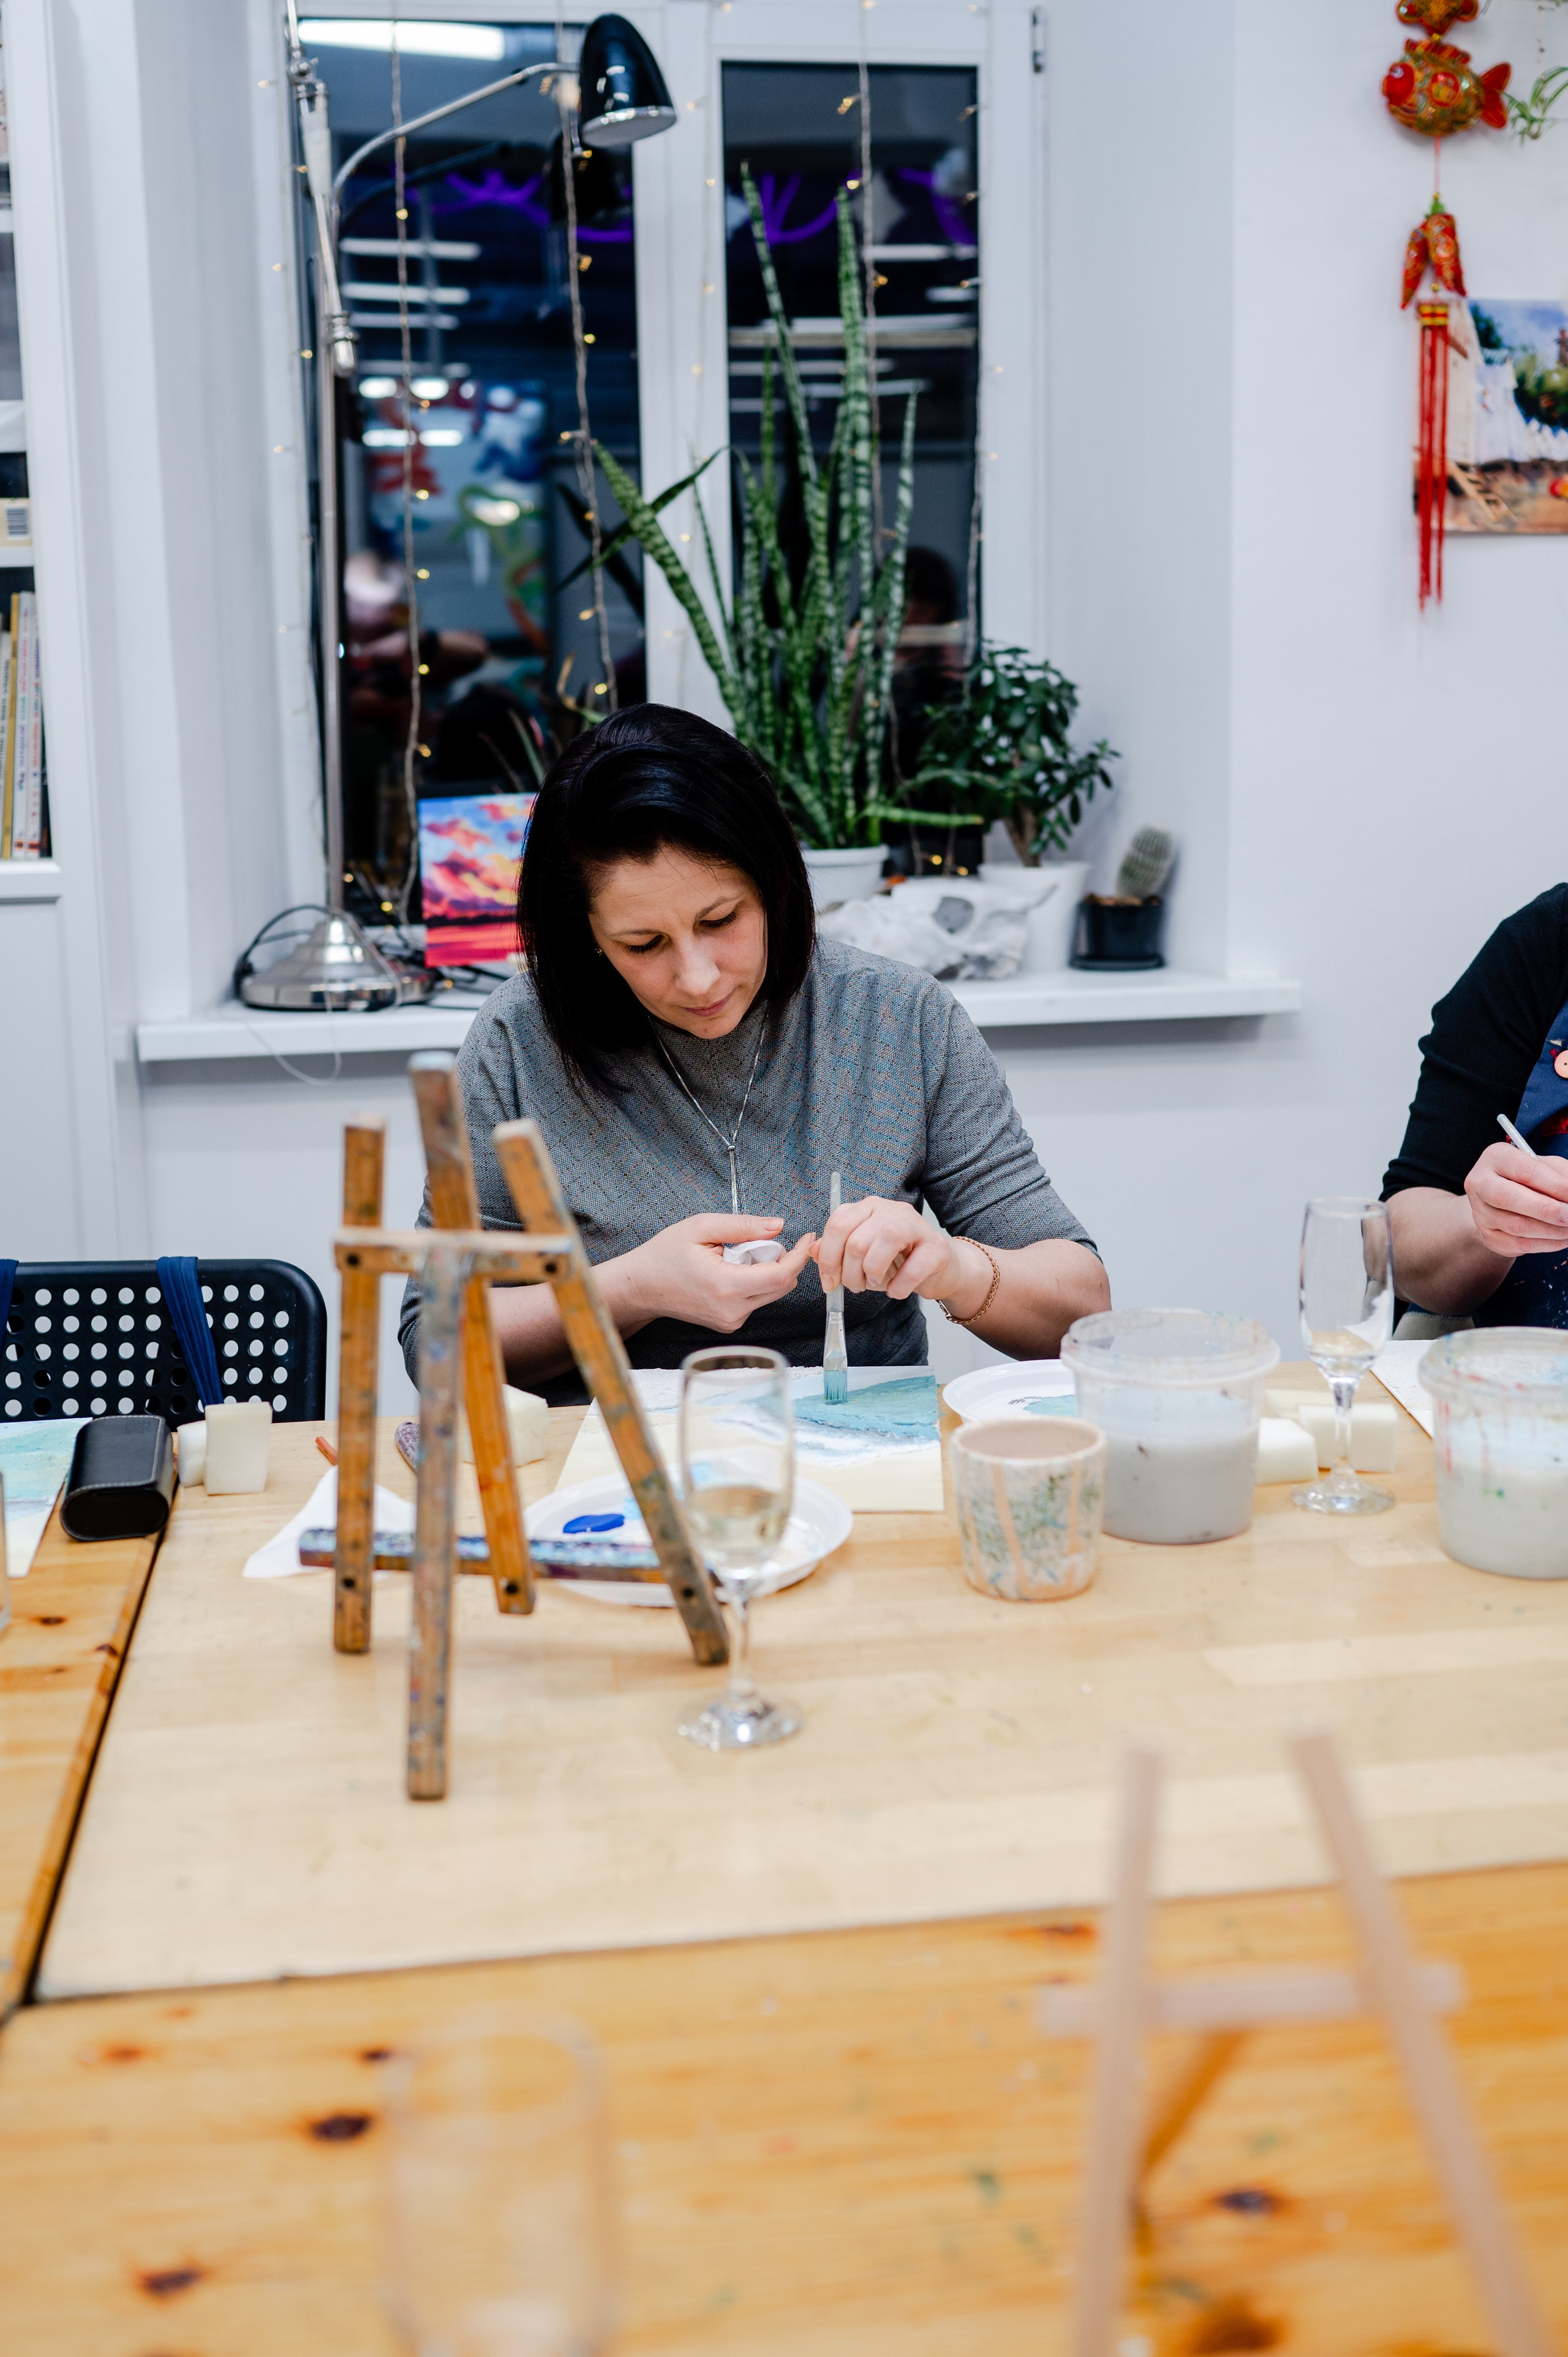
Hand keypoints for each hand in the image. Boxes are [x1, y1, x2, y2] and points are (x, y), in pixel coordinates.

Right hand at [622, 1214, 816, 1333]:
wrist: (642, 1286)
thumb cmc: (666, 1254)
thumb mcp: (702, 1227)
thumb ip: (743, 1226)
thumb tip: (779, 1225)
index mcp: (725, 1285)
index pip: (781, 1275)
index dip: (800, 1255)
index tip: (809, 1237)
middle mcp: (732, 1310)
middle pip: (783, 1286)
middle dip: (783, 1260)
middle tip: (759, 1240)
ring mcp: (731, 1321)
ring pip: (772, 1293)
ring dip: (768, 1271)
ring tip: (737, 1256)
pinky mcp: (730, 1323)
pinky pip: (757, 1299)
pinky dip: (755, 1282)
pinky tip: (731, 1271)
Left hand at [813, 1195, 992, 1316]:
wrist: (939, 1269)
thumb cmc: (897, 1261)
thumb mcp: (860, 1257)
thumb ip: (835, 1251)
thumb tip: (813, 1250)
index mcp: (868, 1207)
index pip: (838, 1223)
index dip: (828, 1257)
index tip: (828, 1283)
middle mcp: (891, 1209)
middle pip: (857, 1239)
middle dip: (849, 1272)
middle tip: (855, 1286)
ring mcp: (916, 1224)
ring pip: (883, 1242)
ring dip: (872, 1274)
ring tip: (874, 1284)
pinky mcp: (936, 1247)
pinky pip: (911, 1269)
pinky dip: (898, 1287)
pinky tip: (896, 1291)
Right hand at [1464, 1141, 1567, 1255]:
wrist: (1503, 1201)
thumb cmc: (1529, 1179)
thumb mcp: (1547, 1167)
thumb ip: (1561, 1175)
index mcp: (1496, 1157)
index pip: (1526, 1171)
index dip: (1555, 1185)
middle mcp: (1480, 1184)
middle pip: (1509, 1198)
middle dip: (1547, 1209)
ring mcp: (1481, 1213)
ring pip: (1517, 1226)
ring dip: (1552, 1230)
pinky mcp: (1489, 1237)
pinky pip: (1520, 1244)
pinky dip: (1548, 1243)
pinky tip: (1562, 1238)